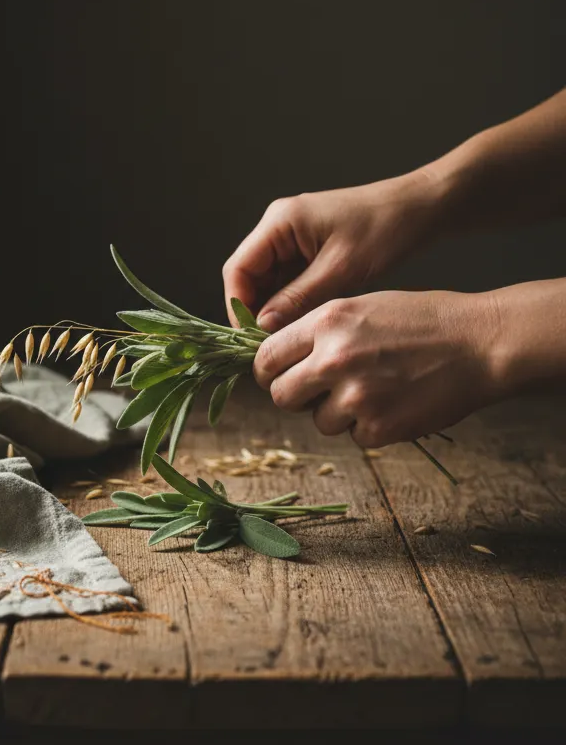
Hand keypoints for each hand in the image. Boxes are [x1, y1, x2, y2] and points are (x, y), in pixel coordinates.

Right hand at [223, 171, 446, 331]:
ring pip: (269, 284)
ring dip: (277, 311)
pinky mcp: (309, 250)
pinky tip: (307, 325)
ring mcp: (293, 239)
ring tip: (291, 341)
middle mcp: (279, 227)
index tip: (253, 340)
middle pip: (249, 278)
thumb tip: (262, 328)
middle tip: (273, 348)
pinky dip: (294, 304)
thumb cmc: (385, 230)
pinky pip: (289, 282)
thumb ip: (298, 299)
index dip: (239, 307)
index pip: (238, 269)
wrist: (421, 209)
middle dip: (257, 312)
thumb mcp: (341, 270)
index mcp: (280, 222)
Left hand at [253, 289, 500, 446]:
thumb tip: (278, 357)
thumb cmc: (422, 320)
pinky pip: (353, 437)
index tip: (279, 375)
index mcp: (326, 322)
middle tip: (318, 391)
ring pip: (317, 421)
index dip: (269, 370)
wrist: (479, 344)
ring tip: (372, 390)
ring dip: (336, 413)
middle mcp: (333, 359)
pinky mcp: (379, 428)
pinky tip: (394, 403)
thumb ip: (317, 332)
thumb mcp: (360, 307)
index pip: (266, 356)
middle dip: (295, 396)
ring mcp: (355, 396)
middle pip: (281, 395)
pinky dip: (369, 427)